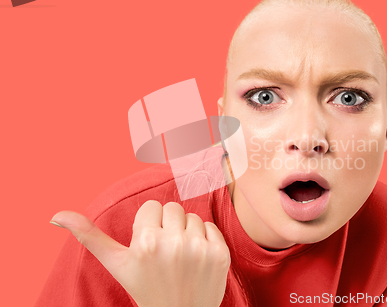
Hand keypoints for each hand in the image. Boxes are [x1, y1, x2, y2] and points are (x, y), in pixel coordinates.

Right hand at [50, 201, 230, 306]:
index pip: (152, 207)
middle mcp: (173, 243)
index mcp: (145, 242)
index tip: (149, 245)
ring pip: (192, 216)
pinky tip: (196, 259)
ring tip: (179, 256)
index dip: (149, 225)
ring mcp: (199, 249)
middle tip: (164, 250)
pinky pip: (211, 226)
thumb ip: (89, 236)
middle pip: (172, 207)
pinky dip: (205, 239)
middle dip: (167, 225)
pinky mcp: (220, 254)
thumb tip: (55, 215)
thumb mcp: (116, 264)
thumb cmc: (144, 288)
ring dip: (186, 232)